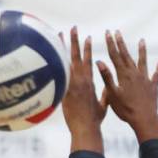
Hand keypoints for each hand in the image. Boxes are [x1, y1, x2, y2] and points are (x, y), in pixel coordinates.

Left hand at [61, 27, 107, 149]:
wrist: (86, 129)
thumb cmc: (94, 121)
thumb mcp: (103, 106)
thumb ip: (104, 96)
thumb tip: (107, 91)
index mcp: (90, 82)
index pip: (89, 60)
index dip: (87, 49)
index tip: (87, 37)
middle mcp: (81, 80)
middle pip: (77, 56)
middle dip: (75, 41)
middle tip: (73, 28)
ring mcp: (71, 85)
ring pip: (65, 62)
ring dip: (61, 48)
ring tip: (58, 35)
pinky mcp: (63, 91)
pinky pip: (58, 74)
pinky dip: (55, 63)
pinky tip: (49, 55)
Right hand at [97, 30, 157, 141]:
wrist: (144, 119)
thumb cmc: (126, 109)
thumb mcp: (112, 94)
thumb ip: (107, 77)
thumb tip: (99, 62)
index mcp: (123, 75)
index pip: (115, 56)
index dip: (111, 44)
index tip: (108, 33)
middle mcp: (135, 74)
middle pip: (127, 56)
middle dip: (121, 44)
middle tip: (117, 32)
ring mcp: (145, 79)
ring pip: (142, 62)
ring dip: (142, 51)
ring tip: (142, 41)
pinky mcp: (153, 86)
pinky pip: (156, 75)